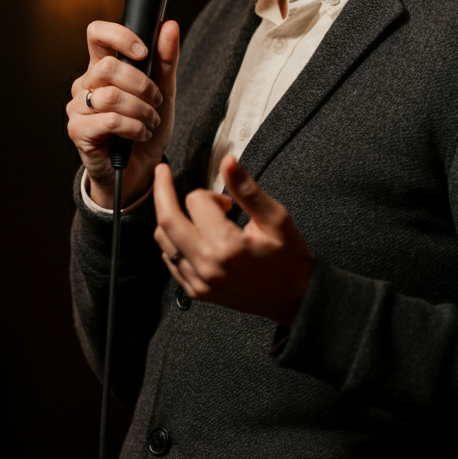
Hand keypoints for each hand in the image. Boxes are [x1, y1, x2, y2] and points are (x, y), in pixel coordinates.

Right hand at [67, 20, 179, 208]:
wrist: (139, 169)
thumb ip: (165, 60)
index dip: (119, 36)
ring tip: (150, 122)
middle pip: (108, 66)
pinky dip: (133, 127)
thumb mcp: (163, 92)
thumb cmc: (145, 128)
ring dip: (141, 110)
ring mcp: (78, 107)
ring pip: (111, 95)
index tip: (143, 52)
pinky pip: (109, 120)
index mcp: (101, 67)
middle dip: (142, 85)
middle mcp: (85, 84)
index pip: (97, 34)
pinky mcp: (78, 131)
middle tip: (156, 101)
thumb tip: (169, 25)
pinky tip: (140, 134)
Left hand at [153, 154, 315, 327]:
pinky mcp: (197, 292)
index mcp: (227, 245)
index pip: (196, 202)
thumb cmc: (289, 257)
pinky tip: (187, 234)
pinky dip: (172, 242)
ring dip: (168, 217)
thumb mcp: (275, 217)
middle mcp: (207, 265)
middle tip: (163, 172)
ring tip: (187, 209)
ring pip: (164, 240)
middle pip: (167, 220)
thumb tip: (228, 160)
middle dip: (162, 190)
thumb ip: (246, 188)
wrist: (295, 298)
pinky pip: (170, 261)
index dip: (210, 194)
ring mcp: (200, 282)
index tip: (227, 203)